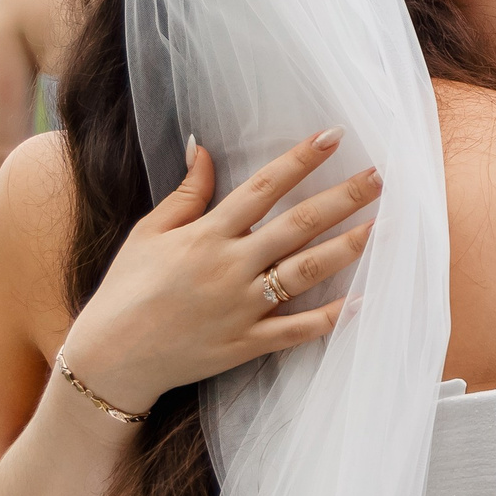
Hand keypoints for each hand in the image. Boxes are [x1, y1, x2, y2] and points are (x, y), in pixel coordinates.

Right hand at [57, 130, 378, 416]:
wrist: (110, 359)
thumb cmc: (126, 290)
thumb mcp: (149, 233)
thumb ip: (186, 193)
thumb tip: (202, 146)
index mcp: (207, 234)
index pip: (264, 187)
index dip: (301, 159)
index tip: (334, 136)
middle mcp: (230, 266)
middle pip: (298, 224)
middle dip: (343, 198)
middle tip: (382, 177)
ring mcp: (242, 307)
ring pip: (307, 272)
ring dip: (349, 247)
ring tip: (385, 225)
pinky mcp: (247, 343)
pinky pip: (299, 329)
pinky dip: (334, 317)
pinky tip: (368, 299)